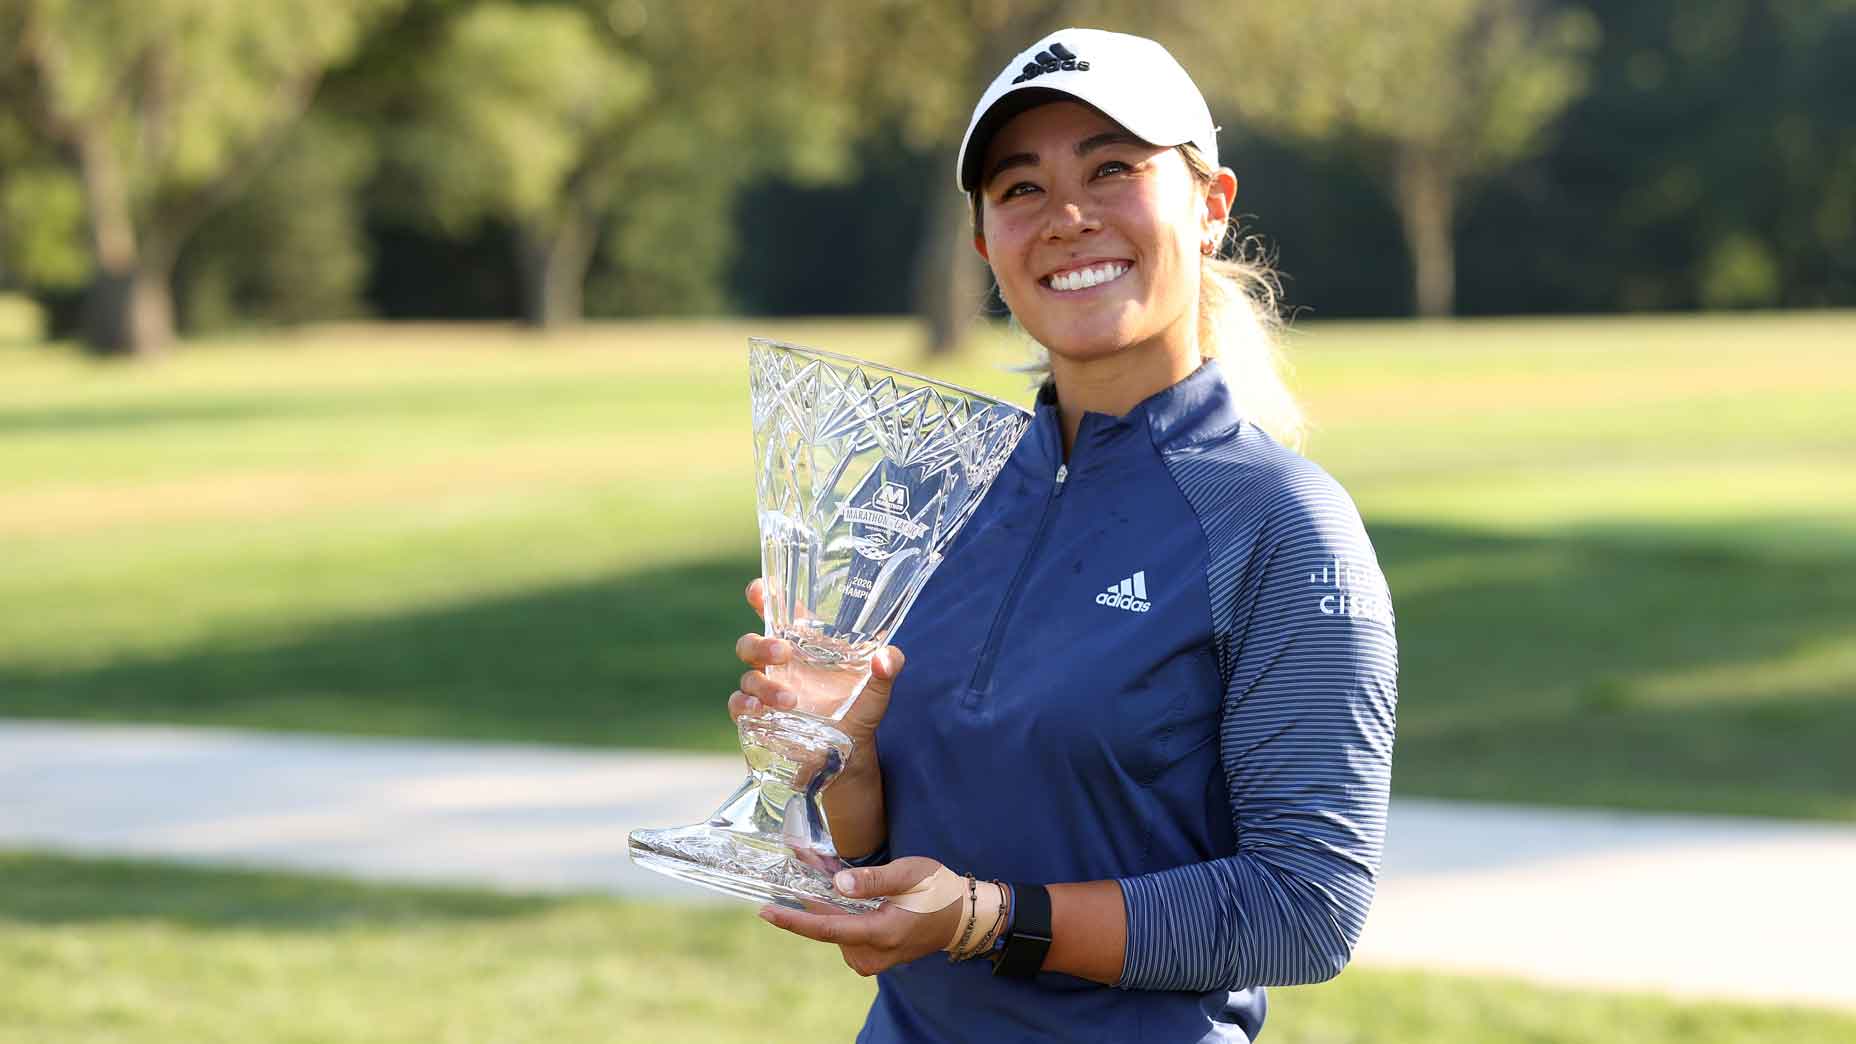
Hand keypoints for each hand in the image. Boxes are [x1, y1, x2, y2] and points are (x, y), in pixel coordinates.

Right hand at [727, 578, 904, 751]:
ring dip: (764, 685)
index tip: (758, 589)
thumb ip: (888, 665)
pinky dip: (743, 705)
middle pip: (752, 642)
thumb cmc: (861, 705)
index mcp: (804, 643)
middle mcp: (781, 663)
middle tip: (784, 652)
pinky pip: (738, 704)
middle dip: (761, 644)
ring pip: (747, 676)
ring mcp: (768, 688)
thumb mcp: (879, 684)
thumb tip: (884, 658)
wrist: (851, 749)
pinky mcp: (760, 716)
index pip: (778, 612)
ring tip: (791, 700)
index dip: (763, 596)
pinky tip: (759, 709)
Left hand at [759, 858, 963, 976]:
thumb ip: (873, 880)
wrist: (961, 917)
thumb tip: (836, 883)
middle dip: (810, 888)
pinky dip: (833, 905)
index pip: (827, 929)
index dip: (793, 920)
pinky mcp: (870, 955)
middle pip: (826, 921)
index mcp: (882, 933)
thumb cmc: (939, 891)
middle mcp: (871, 953)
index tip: (766, 911)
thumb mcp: (910, 875)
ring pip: (832, 924)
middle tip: (798, 853)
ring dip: (821, 894)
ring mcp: (870, 958)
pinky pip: (842, 928)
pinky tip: (830, 878)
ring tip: (814, 859)